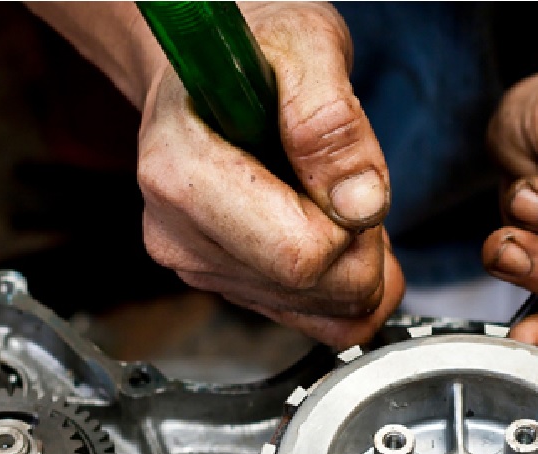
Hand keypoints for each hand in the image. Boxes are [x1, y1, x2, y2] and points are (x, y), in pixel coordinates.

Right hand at [136, 2, 403, 348]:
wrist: (212, 72)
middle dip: (360, 251)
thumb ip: (332, 119)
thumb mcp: (304, 47)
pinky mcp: (223, 284)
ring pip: (316, 312)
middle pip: (307, 289)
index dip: (352, 227)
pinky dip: (343, 290)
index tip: (352, 181)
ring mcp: (197, 265)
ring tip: (334, 201)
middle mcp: (177, 232)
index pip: (297, 255)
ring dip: (353, 267)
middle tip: (353, 190)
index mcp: (181, 174)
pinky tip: (337, 241)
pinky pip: (311, 323)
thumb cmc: (252, 53)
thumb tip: (358, 204)